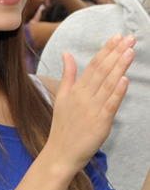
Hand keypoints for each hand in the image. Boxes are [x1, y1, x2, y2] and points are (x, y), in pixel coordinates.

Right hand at [45, 34, 134, 171]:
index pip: (93, 65)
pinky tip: (125, 80)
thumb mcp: (62, 97)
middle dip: (116, 53)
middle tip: (130, 38)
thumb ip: (68, 75)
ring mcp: (92, 109)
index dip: (106, 50)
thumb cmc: (63, 126)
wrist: (60, 153)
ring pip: (108, 84)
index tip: (117, 36)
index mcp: (76, 90)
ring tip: (130, 51)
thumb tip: (66, 53)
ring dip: (120, 67)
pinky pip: (110, 105)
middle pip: (102, 71)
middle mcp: (83, 97)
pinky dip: (118, 92)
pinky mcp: (100, 123)